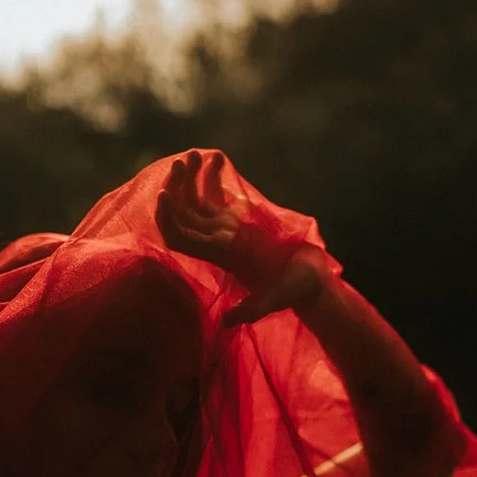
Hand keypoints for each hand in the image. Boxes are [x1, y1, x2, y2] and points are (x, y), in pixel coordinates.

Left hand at [155, 150, 325, 322]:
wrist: (311, 284)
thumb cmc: (297, 290)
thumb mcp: (276, 299)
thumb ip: (253, 309)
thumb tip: (228, 323)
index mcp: (221, 256)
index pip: (181, 238)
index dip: (168, 218)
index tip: (165, 193)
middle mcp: (216, 242)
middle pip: (182, 215)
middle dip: (176, 188)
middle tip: (183, 162)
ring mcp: (225, 230)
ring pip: (195, 201)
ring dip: (191, 177)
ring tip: (196, 154)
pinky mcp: (238, 220)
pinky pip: (215, 196)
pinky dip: (211, 177)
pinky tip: (217, 157)